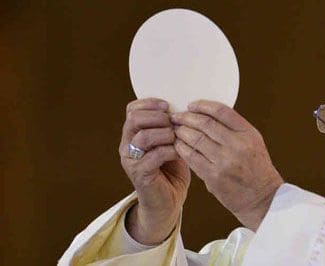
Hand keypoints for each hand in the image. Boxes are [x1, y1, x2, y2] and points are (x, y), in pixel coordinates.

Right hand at [118, 98, 190, 244]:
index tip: (167, 105)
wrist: (167, 202)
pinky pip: (154, 156)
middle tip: (173, 123)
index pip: (132, 109)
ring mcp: (131, 160)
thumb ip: (170, 127)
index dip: (149, 103)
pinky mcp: (140, 174)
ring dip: (165, 134)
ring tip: (177, 138)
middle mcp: (127, 146)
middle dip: (157, 117)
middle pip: (134, 119)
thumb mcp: (170, 143)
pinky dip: (170, 151)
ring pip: (143, 137)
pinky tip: (180, 152)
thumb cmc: (171, 171)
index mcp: (133, 134)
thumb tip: (182, 109)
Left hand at [171, 100, 282, 230]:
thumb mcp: (253, 142)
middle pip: (205, 123)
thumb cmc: (257, 169)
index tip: (192, 105)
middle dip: (186, 117)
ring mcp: (225, 161)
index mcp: (248, 133)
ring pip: (195, 139)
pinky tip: (178, 145)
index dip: (203, 106)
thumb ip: (234, 129)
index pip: (221, 111)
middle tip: (177, 117)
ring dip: (181, 132)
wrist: (262, 198)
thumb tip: (207, 115)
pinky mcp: (213, 176)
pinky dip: (181, 148)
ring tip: (176, 130)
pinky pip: (191, 157)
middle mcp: (237, 145)